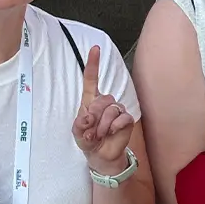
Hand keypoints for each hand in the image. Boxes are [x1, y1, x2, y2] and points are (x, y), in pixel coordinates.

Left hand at [73, 45, 134, 173]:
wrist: (101, 155)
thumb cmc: (88, 139)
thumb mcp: (77, 132)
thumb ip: (80, 123)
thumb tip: (88, 117)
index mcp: (90, 100)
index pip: (91, 78)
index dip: (93, 63)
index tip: (95, 49)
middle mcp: (105, 102)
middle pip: (102, 99)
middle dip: (95, 116)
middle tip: (92, 131)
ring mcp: (117, 109)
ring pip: (111, 109)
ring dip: (103, 125)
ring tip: (100, 135)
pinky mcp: (126, 119)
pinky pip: (122, 118)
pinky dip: (114, 127)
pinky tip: (111, 132)